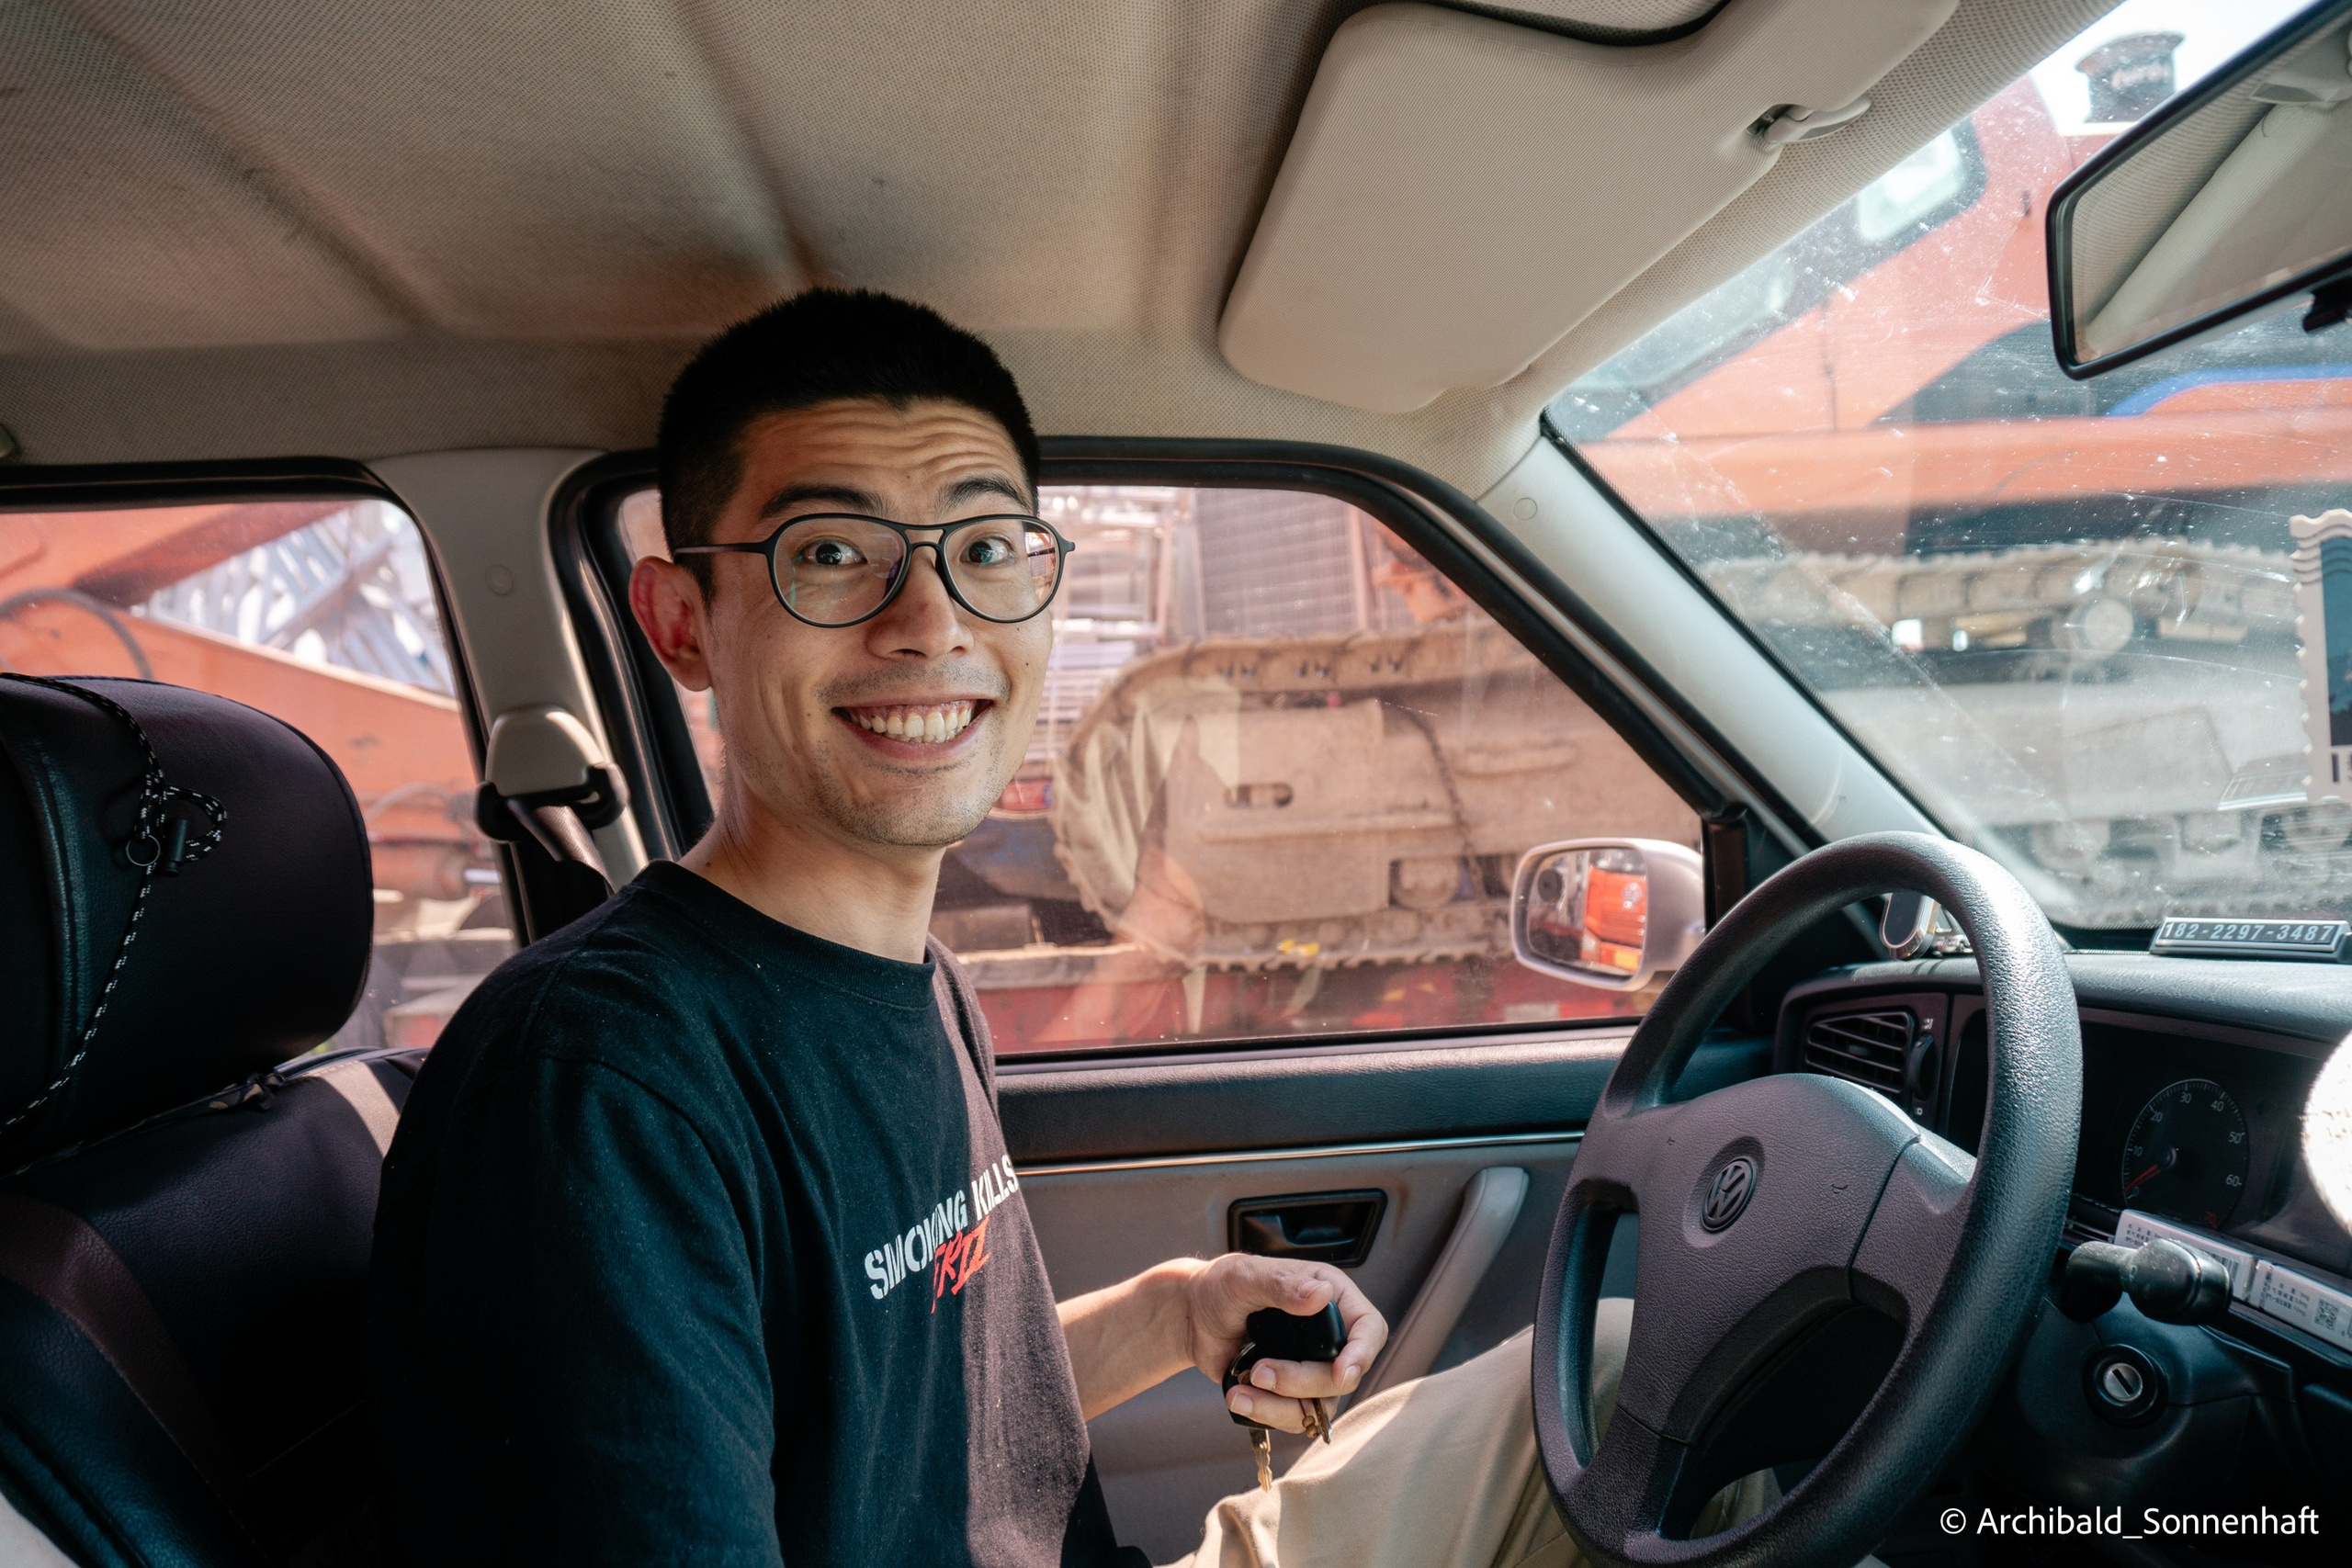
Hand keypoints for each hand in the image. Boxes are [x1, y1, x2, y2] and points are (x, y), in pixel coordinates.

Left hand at [1181, 1254, 1386, 1434]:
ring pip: (1320, 1406)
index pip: (1369, 1328)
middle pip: (1344, 1376)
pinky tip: (1238, 1396)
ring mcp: (1310, 1366)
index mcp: (1330, 1297)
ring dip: (1281, 1404)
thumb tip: (1321, 1295)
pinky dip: (1266, 1414)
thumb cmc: (1222, 1287)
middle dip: (1304, 1381)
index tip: (1341, 1373)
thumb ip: (1281, 1284)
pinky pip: (1294, 1418)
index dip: (1362, 1354)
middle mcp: (1328, 1335)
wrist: (1193, 1317)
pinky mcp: (1290, 1392)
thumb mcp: (1245, 1277)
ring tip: (1243, 1387)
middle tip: (1261, 1371)